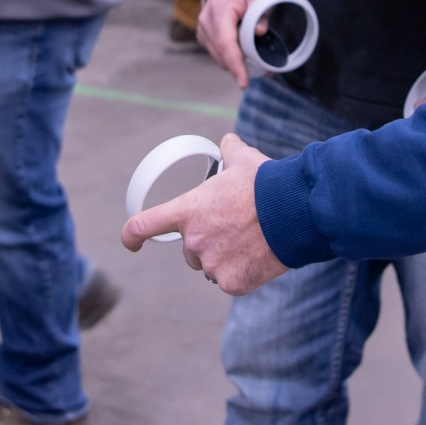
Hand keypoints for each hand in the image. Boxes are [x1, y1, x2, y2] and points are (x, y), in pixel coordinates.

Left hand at [120, 133, 285, 295]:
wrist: (294, 211)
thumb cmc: (266, 184)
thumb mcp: (243, 160)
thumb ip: (230, 151)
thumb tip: (228, 141)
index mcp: (189, 211)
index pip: (145, 225)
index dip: (132, 235)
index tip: (131, 241)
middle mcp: (194, 241)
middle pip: (190, 248)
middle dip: (207, 240)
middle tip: (234, 227)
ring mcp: (212, 265)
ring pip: (211, 265)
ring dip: (224, 256)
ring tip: (251, 239)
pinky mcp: (232, 282)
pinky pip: (231, 280)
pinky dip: (243, 271)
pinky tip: (258, 255)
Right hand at [197, 0, 270, 87]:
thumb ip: (261, 13)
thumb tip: (260, 33)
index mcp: (220, 11)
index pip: (226, 44)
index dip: (235, 65)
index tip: (243, 83)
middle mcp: (206, 21)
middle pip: (221, 54)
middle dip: (239, 66)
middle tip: (263, 70)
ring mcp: (202, 27)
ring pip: (217, 55)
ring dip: (234, 60)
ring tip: (254, 56)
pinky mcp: (203, 32)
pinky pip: (215, 50)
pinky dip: (228, 54)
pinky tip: (242, 49)